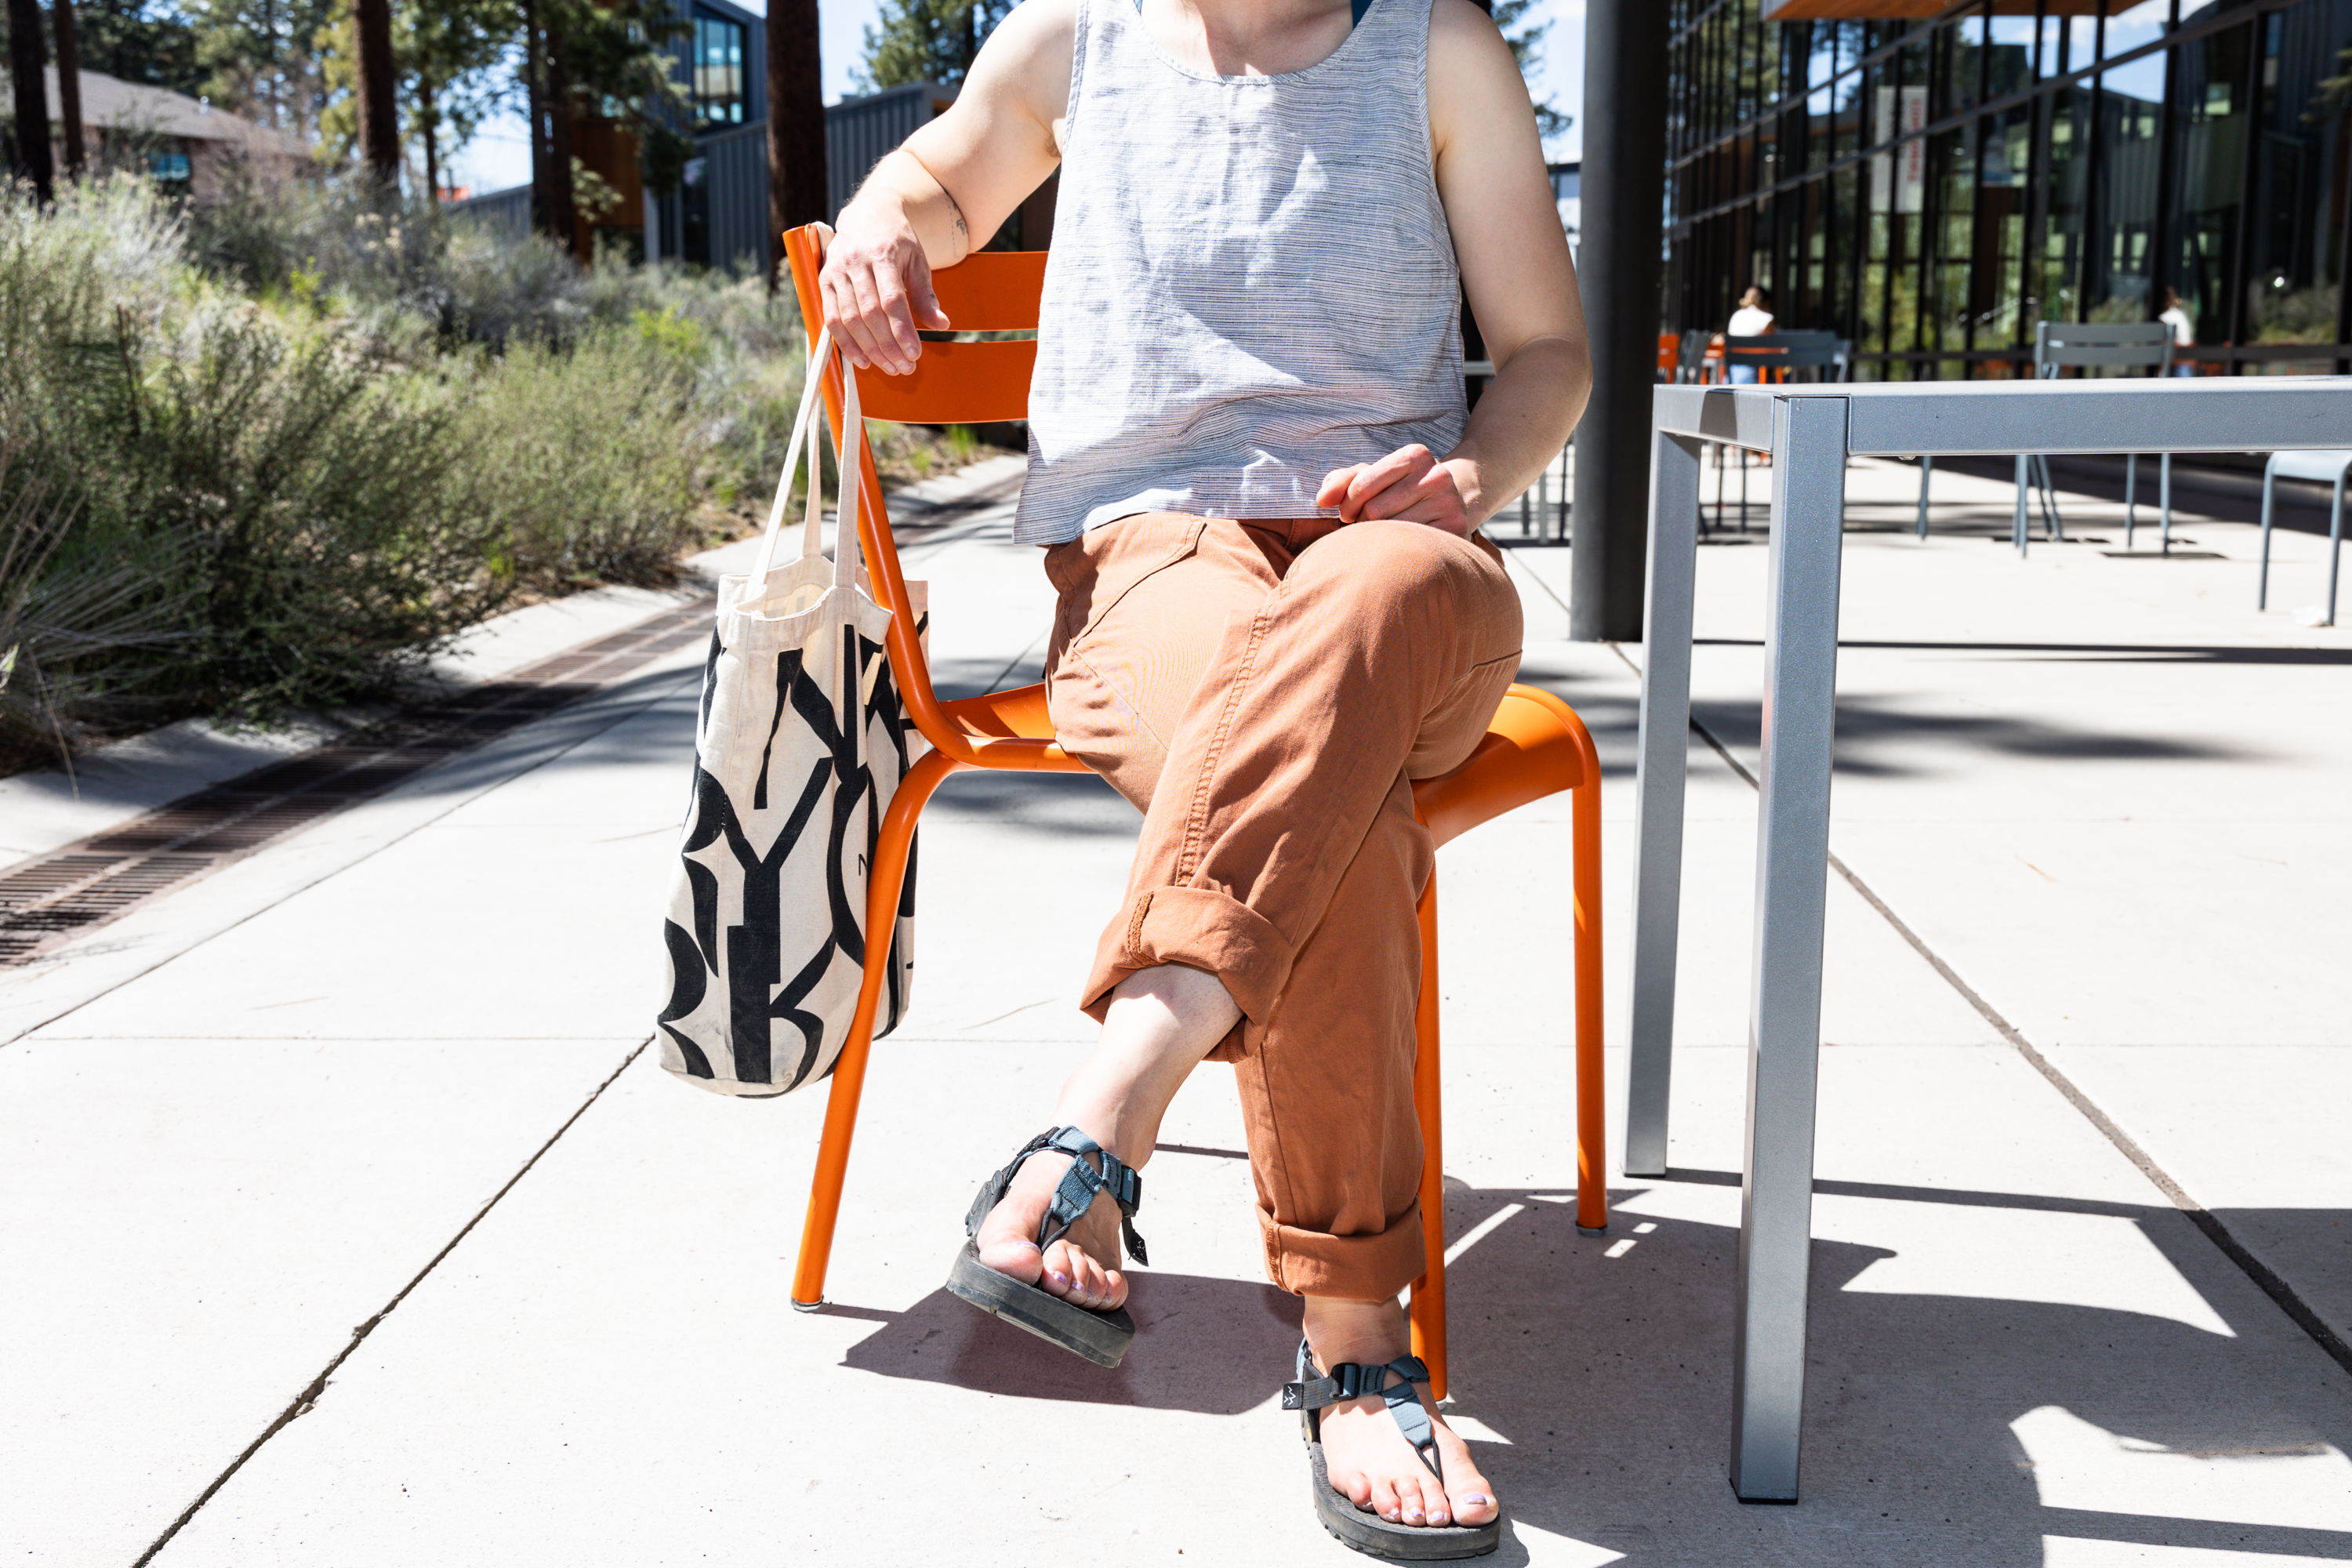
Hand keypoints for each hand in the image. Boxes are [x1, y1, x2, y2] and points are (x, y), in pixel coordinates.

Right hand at [815, 213, 952, 376]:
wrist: (867, 215)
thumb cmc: (897, 241)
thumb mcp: (917, 261)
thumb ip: (925, 295)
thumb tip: (941, 325)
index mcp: (882, 254)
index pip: (892, 299)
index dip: (902, 330)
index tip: (914, 353)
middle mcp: (855, 262)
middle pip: (870, 313)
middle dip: (888, 346)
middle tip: (905, 367)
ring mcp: (836, 272)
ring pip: (849, 319)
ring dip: (869, 349)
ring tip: (888, 367)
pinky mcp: (824, 281)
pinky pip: (831, 319)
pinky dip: (846, 343)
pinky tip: (863, 360)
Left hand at [1316, 444, 1477, 534]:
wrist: (1450, 506)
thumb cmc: (1399, 491)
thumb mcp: (1372, 478)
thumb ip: (1342, 481)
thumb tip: (1322, 500)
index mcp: (1416, 455)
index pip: (1362, 485)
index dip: (1347, 505)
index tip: (1348, 513)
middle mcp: (1437, 475)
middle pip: (1375, 511)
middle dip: (1363, 523)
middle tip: (1369, 526)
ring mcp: (1450, 503)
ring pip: (1392, 532)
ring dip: (1379, 539)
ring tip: (1386, 534)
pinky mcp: (1456, 530)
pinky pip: (1411, 548)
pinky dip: (1398, 551)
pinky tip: (1402, 546)